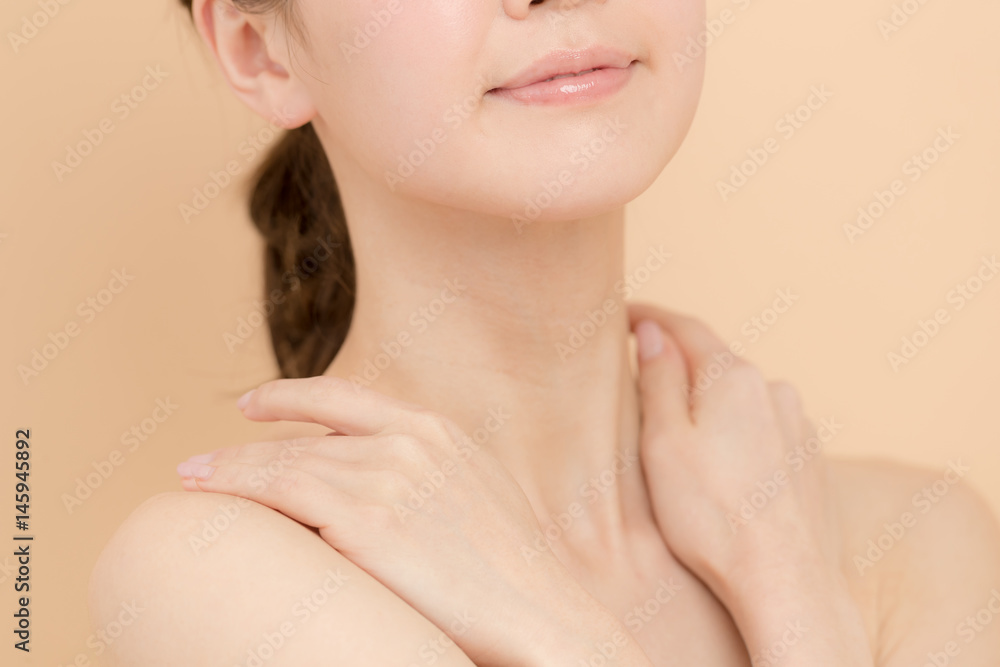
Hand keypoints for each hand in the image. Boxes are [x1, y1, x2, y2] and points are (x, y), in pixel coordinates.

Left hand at [176, 376, 653, 666]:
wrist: (542, 612)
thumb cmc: (514, 574)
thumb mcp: (477, 498)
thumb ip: (429, 479)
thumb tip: (382, 494)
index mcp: (437, 429)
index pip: (346, 397)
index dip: (292, 396)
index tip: (255, 404)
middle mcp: (408, 440)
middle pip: (306, 434)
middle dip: (248, 445)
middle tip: (204, 462)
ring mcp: (386, 475)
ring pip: (285, 461)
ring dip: (231, 469)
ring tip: (193, 479)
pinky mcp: (366, 518)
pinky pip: (279, 491)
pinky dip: (235, 486)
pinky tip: (206, 491)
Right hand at [627, 303, 834, 583]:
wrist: (787, 583)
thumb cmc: (714, 518)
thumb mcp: (664, 442)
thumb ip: (659, 378)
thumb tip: (652, 332)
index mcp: (734, 378)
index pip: (685, 328)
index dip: (650, 317)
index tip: (623, 315)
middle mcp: (774, 391)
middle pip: (715, 363)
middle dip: (680, 366)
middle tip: (642, 382)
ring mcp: (798, 425)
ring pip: (741, 400)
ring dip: (711, 406)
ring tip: (684, 442)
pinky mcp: (810, 459)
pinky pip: (764, 430)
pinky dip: (738, 436)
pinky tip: (724, 471)